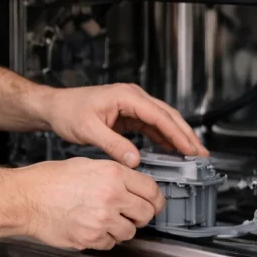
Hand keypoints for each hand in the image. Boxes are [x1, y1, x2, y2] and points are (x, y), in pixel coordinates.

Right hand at [15, 157, 163, 249]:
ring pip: (130, 232)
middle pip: (147, 214)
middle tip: (131, 213)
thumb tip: (133, 186)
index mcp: (113, 175)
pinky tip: (91, 226)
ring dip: (122, 227)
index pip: (152, 190)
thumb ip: (114, 175)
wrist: (26, 198)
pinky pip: (111, 243)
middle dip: (141, 215)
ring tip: (104, 219)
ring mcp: (102, 220)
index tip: (154, 203)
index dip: (156, 199)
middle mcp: (111, 197)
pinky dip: (105, 238)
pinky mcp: (91, 239)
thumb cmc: (49, 180)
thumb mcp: (86, 165)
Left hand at [37, 83, 206, 166]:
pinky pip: (152, 126)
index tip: (190, 149)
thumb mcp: (88, 130)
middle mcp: (132, 97)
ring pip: (162, 121)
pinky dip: (164, 138)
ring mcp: (132, 105)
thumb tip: (134, 160)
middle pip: (167, 115)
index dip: (177, 134)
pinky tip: (172, 151)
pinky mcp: (129, 114)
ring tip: (192, 155)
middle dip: (185, 135)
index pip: (159, 115)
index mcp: (126, 96)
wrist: (55, 107)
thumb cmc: (68, 112)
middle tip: (200, 154)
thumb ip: (112, 145)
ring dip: (177, 137)